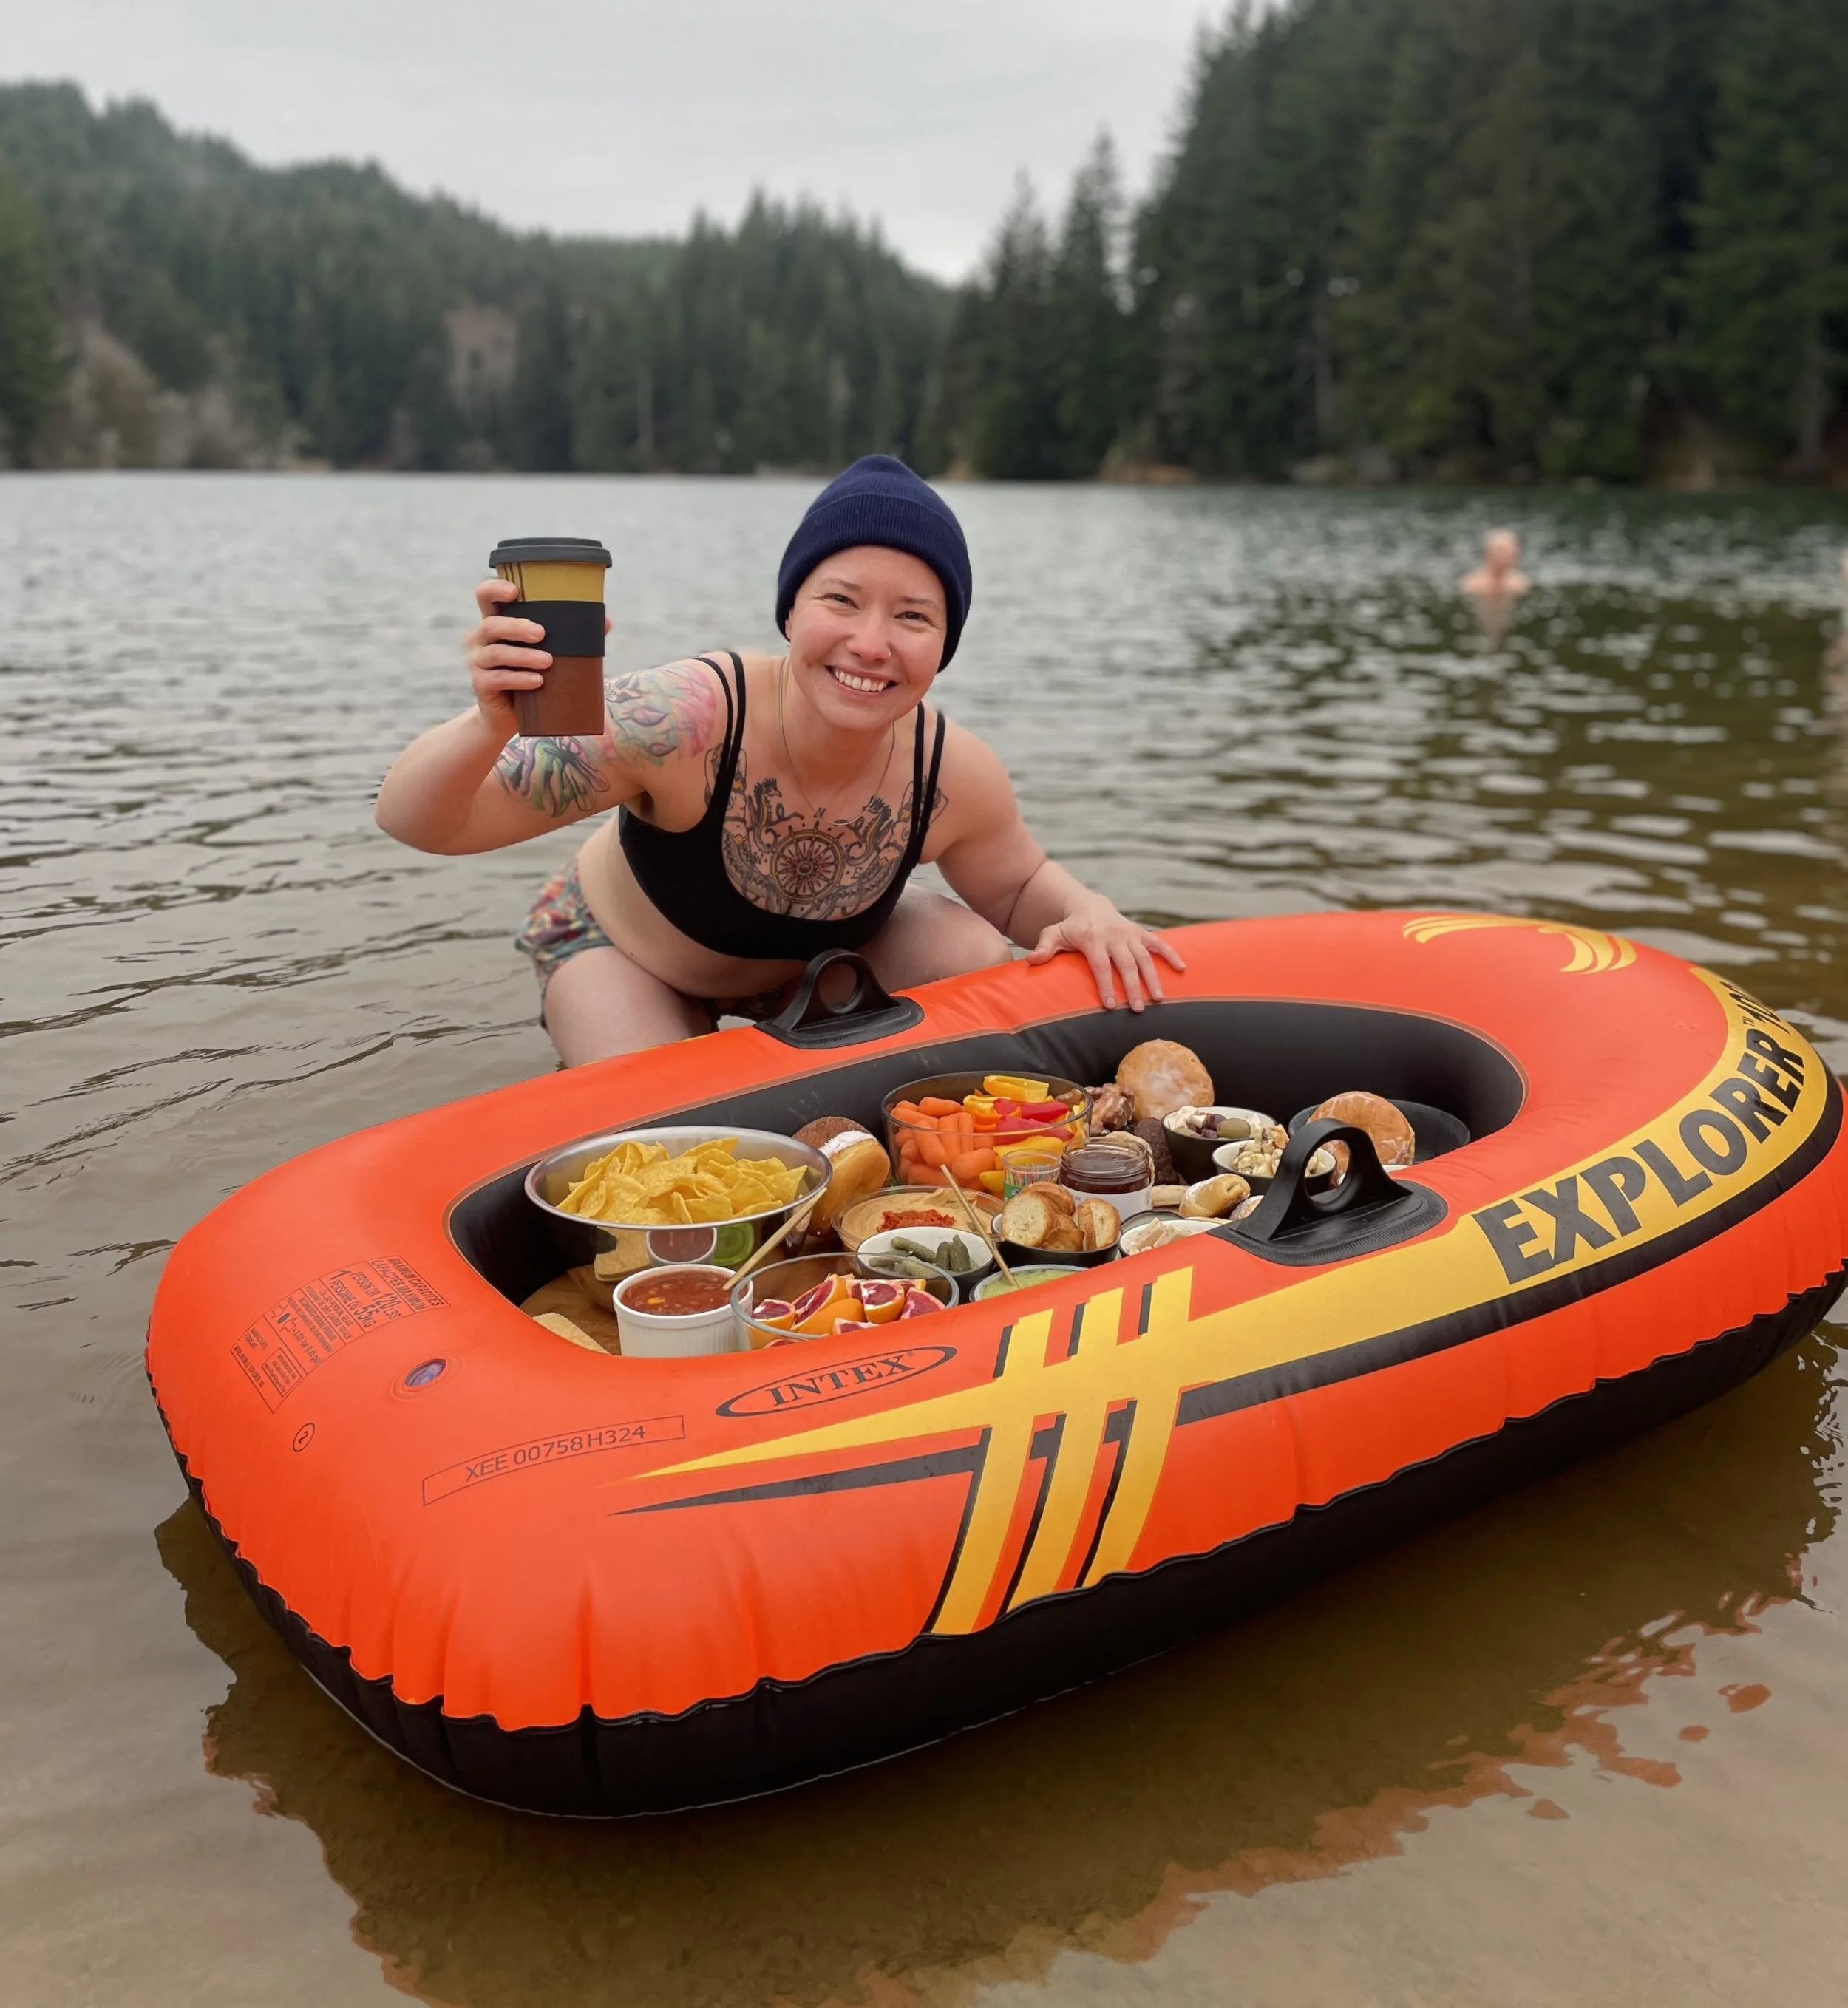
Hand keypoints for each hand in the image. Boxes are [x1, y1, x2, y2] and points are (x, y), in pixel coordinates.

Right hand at [465, 579, 611, 734]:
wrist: (510, 716)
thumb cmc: (531, 676)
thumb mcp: (548, 653)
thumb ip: (571, 637)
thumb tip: (606, 621)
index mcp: (496, 622)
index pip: (484, 596)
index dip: (494, 589)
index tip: (515, 591)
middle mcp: (481, 639)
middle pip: (491, 624)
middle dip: (516, 627)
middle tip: (542, 633)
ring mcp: (478, 662)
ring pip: (496, 653)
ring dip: (523, 656)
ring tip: (548, 661)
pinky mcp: (481, 685)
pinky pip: (498, 679)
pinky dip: (519, 679)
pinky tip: (538, 681)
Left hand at [1025, 908, 1185, 1010]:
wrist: (1090, 907)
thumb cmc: (1070, 928)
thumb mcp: (1053, 934)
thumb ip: (1044, 947)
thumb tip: (1031, 960)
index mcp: (1092, 938)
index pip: (1100, 965)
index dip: (1105, 985)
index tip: (1110, 1006)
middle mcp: (1113, 935)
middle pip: (1126, 964)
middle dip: (1132, 987)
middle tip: (1138, 1010)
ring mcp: (1129, 934)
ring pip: (1145, 956)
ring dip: (1153, 977)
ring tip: (1159, 999)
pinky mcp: (1141, 932)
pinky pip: (1159, 942)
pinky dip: (1171, 954)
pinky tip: (1182, 969)